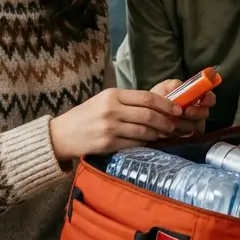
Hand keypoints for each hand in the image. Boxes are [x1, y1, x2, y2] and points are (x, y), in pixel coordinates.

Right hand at [49, 88, 181, 161]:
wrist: (62, 134)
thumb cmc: (86, 116)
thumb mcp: (104, 101)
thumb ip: (127, 102)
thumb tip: (157, 106)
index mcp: (113, 95)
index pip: (147, 97)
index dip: (166, 104)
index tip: (177, 109)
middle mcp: (112, 110)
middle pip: (148, 115)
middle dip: (165, 121)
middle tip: (173, 126)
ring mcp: (109, 128)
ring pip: (143, 131)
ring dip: (157, 134)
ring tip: (163, 135)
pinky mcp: (107, 144)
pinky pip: (134, 144)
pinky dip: (145, 144)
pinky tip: (149, 143)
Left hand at [151, 79, 215, 134]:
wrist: (147, 115)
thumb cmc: (157, 99)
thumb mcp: (164, 88)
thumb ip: (174, 85)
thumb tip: (180, 86)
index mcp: (194, 98)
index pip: (209, 98)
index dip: (208, 99)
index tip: (203, 100)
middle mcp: (196, 113)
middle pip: (204, 113)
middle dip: (195, 112)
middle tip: (184, 112)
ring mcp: (192, 126)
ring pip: (195, 126)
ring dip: (183, 123)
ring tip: (170, 121)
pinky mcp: (185, 138)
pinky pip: (187, 137)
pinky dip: (178, 133)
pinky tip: (168, 130)